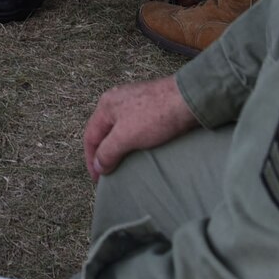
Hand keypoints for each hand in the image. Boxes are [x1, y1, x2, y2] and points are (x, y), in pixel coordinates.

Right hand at [83, 75, 198, 180]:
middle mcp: (117, 100)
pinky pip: (134, 127)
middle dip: (104, 153)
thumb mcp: (126, 137)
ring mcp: (134, 102)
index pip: (90, 136)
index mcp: (106, 105)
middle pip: (103, 132)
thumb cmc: (156, 115)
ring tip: (123, 165)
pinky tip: (139, 149)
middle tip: (108, 173)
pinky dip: (132, 141)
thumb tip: (98, 166)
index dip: (91, 159)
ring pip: (119, 130)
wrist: (188, 100)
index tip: (98, 178)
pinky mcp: (150, 106)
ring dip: (118, 148)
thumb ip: (108, 152)